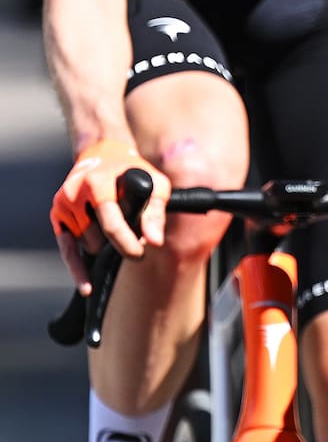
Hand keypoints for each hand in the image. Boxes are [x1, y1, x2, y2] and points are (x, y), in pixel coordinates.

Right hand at [49, 139, 170, 293]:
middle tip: (133, 236)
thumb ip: (155, 211)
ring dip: (104, 246)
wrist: (103, 154)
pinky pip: (67, 250)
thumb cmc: (133, 171)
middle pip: (98, 236)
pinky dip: (78, 269)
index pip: (110, 221)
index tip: (140, 254)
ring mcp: (62, 205)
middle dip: (117, 242)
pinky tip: (87, 286)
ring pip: (86, 244)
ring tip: (116, 228)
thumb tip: (155, 241)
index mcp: (98, 182)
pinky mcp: (57, 216)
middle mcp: (75, 193)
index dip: (126, 242)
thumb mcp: (154, 182)